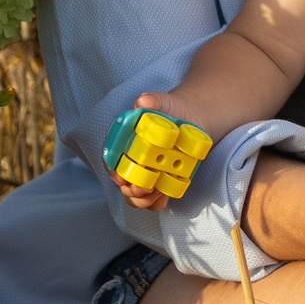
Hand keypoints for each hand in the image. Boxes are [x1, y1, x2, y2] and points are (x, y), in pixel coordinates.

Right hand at [109, 93, 178, 210]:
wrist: (193, 117)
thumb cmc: (171, 108)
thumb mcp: (162, 101)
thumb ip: (151, 100)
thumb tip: (142, 101)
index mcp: (124, 141)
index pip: (111, 160)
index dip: (114, 171)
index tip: (121, 177)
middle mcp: (131, 160)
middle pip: (122, 182)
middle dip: (130, 190)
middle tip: (144, 189)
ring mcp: (145, 173)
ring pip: (134, 195)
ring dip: (141, 200)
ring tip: (156, 195)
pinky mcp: (160, 182)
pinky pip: (152, 199)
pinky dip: (155, 203)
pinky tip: (163, 199)